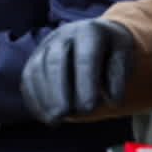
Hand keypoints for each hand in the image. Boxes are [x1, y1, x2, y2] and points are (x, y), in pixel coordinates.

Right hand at [20, 19, 135, 125]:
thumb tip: (113, 102)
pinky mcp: (34, 58)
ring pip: (37, 69)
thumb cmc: (111, 50)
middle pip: (55, 61)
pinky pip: (29, 78)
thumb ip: (118, 76)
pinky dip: (35, 98)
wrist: (94, 35)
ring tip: (54, 120)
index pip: (86, 57)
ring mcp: (46, 45)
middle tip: (64, 115)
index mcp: (90, 31)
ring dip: (44, 97)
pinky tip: (45, 116)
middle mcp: (64, 34)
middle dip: (58, 91)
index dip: (86, 83)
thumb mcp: (123, 56)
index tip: (89, 109)